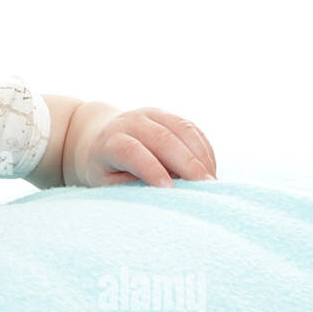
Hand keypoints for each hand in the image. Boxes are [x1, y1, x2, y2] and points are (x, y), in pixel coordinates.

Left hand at [73, 106, 217, 188]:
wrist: (99, 134)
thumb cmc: (104, 168)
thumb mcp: (107, 182)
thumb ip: (132, 186)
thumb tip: (164, 196)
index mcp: (110, 141)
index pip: (131, 151)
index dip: (151, 169)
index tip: (169, 189)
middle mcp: (131, 122)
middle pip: (163, 139)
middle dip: (187, 164)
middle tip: (207, 188)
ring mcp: (152, 115)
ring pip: (183, 130)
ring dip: (201, 156)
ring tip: (213, 182)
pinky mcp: (168, 115)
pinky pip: (192, 129)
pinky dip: (205, 149)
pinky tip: (210, 169)